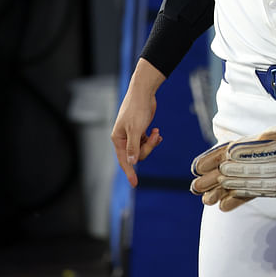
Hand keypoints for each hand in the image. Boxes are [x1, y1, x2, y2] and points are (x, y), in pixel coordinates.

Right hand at [111, 59, 165, 185]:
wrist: (143, 92)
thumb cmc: (137, 109)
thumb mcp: (135, 129)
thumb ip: (133, 147)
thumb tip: (132, 162)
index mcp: (118, 139)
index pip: (124, 160)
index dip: (129, 172)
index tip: (134, 184)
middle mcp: (123, 138)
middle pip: (137, 155)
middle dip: (148, 148)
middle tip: (155, 136)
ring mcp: (132, 135)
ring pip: (143, 149)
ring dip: (151, 142)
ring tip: (156, 132)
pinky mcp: (140, 130)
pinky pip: (147, 142)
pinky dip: (153, 139)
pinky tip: (157, 133)